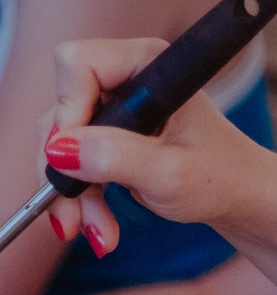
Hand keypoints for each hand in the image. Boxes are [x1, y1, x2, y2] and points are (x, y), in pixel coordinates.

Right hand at [43, 36, 276, 270]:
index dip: (66, 111)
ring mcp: (114, 107)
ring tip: (95, 229)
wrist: (235, 198)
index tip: (72, 159)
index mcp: (148, 65)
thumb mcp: (168, 173)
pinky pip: (70, 161)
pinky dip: (79, 197)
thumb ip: (115, 157)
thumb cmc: (219, 178)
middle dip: (63, 169)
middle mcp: (126, 78)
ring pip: (60, 143)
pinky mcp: (106, 134)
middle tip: (74, 214)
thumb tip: (59, 149)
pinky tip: (96, 223)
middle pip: (60, 109)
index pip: (78, 65)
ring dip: (71, 193)